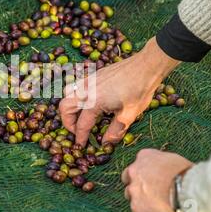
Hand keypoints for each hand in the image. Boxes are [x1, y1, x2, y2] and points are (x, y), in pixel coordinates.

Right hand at [59, 37, 180, 146]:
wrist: (146, 65)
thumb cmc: (139, 90)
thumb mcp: (129, 114)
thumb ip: (115, 130)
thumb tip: (106, 143)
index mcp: (94, 102)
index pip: (82, 124)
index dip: (80, 137)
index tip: (81, 145)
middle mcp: (86, 90)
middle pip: (65, 107)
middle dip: (67, 121)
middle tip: (76, 131)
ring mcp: (88, 80)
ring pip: (67, 93)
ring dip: (68, 106)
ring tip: (78, 115)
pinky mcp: (93, 75)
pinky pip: (76, 86)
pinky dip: (75, 96)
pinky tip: (87, 101)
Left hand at [122, 149, 192, 211]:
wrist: (184, 189)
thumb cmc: (184, 174)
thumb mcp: (172, 159)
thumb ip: (162, 163)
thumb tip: (165, 170)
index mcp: (144, 156)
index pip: (138, 163)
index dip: (145, 172)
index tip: (151, 178)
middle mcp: (134, 170)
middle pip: (128, 178)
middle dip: (136, 183)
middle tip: (149, 190)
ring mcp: (133, 189)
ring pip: (130, 194)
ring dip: (139, 198)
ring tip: (155, 202)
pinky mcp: (136, 206)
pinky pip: (137, 210)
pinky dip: (146, 211)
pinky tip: (157, 211)